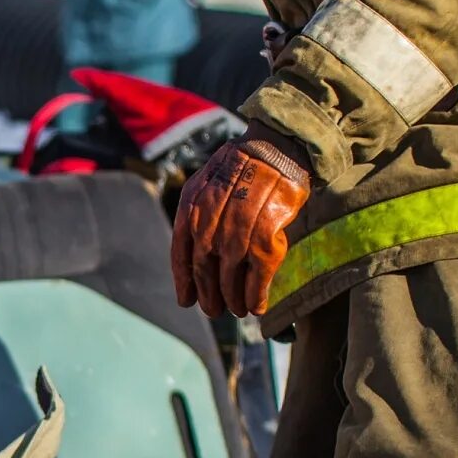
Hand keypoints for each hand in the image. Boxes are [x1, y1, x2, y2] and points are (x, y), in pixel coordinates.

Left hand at [170, 130, 311, 317]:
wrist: (276, 146)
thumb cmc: (242, 168)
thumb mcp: (207, 185)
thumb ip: (197, 215)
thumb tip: (193, 254)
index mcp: (190, 207)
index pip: (181, 253)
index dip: (184, 281)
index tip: (186, 301)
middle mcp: (209, 220)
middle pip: (204, 270)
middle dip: (208, 296)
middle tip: (214, 311)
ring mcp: (237, 229)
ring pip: (230, 276)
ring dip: (233, 299)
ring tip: (237, 310)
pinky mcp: (267, 234)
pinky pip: (258, 274)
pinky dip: (256, 294)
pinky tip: (257, 306)